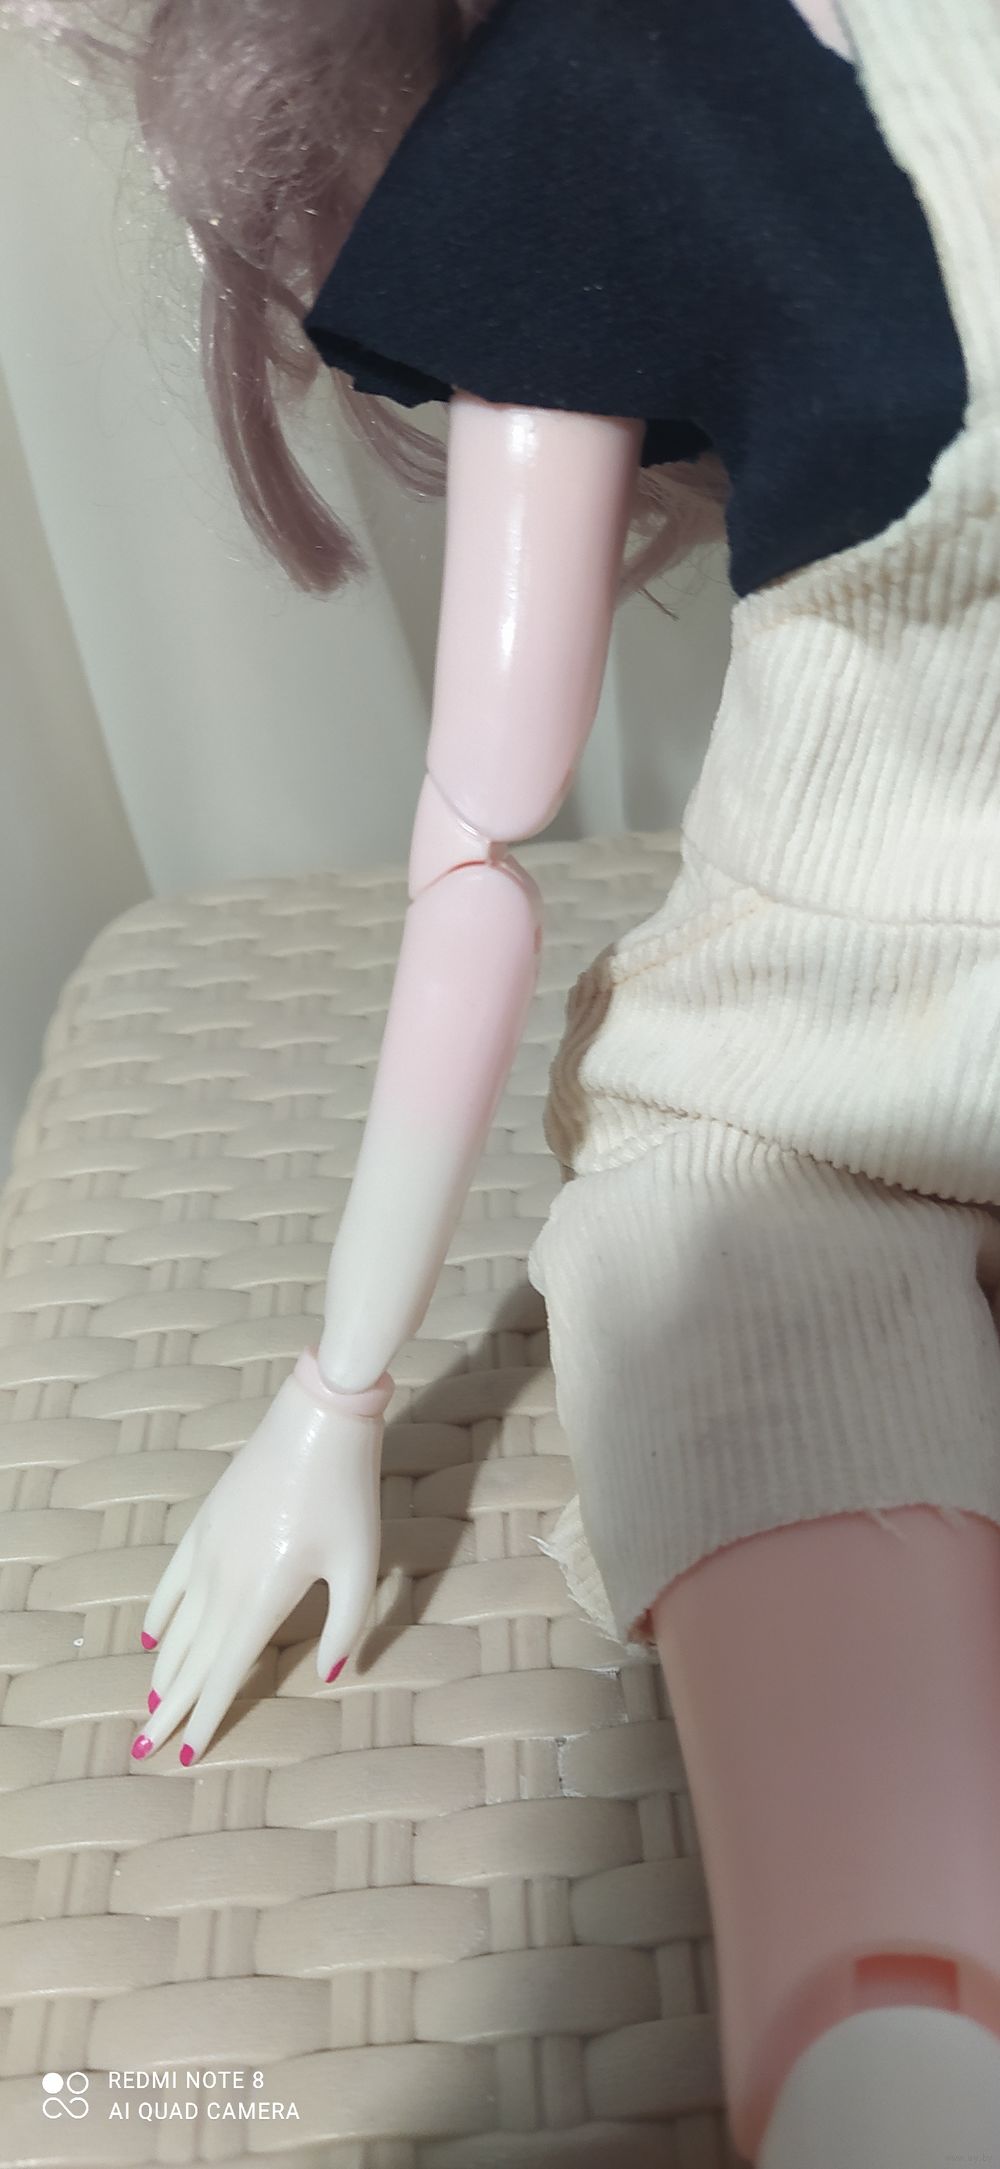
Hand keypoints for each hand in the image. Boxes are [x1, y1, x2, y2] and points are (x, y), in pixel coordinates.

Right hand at [129, 1351, 389, 1765]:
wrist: (317, 1422)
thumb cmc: (347, 1495)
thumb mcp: (361, 1564)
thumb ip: (346, 1626)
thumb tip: (331, 1674)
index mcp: (262, 1599)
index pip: (225, 1674)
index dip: (204, 1718)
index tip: (183, 1755)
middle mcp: (224, 1583)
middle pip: (191, 1660)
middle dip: (169, 1708)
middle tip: (146, 1746)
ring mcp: (207, 1552)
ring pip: (176, 1627)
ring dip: (163, 1669)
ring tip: (151, 1704)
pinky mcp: (204, 1526)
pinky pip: (171, 1583)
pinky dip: (158, 1614)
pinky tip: (150, 1638)